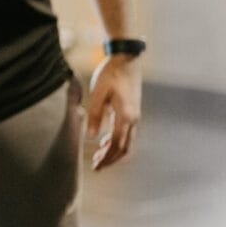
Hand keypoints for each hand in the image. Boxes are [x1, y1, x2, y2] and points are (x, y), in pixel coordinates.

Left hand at [86, 54, 141, 169]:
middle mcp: (134, 119)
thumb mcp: (98, 92)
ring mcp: (135, 116)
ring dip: (114, 151)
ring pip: (127, 142)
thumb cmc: (110, 73)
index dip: (107, 158)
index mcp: (126, 116)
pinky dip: (117, 141)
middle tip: (97, 167)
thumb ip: (95, 115)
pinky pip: (127, 133)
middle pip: (125, 148)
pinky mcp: (133, 111)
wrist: (127, 59)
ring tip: (99, 157)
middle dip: (111, 159)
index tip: (96, 167)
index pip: (117, 145)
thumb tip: (91, 136)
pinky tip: (105, 142)